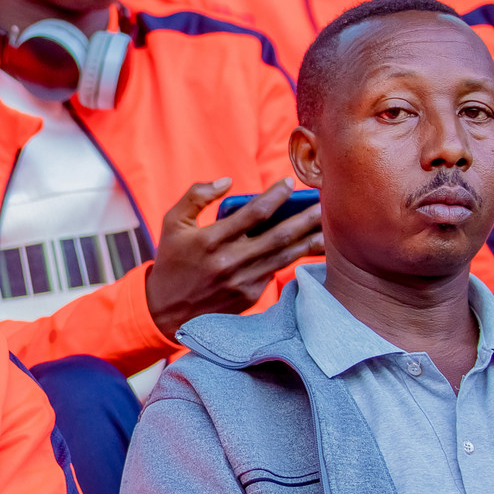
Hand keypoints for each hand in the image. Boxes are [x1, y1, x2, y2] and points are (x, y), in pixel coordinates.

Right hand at [143, 177, 323, 339]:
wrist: (165, 311)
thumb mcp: (171, 223)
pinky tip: (310, 247)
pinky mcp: (250, 295)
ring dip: (310, 239)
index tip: (289, 182)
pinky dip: (294, 258)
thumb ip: (196, 196)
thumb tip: (228, 181)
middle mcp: (229, 262)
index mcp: (209, 241)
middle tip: (325, 202)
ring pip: (285, 256)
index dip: (275, 196)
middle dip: (305, 217)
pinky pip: (276, 271)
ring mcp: (242, 281)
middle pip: (279, 235)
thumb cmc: (171, 262)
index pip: (252, 213)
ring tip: (328, 225)